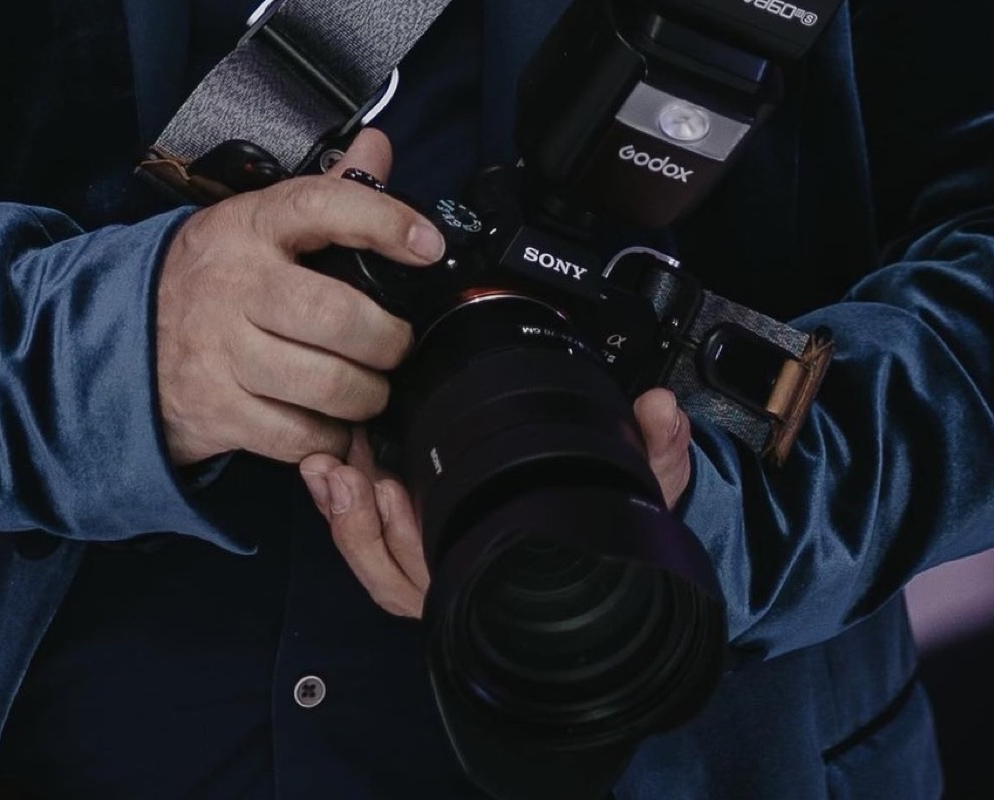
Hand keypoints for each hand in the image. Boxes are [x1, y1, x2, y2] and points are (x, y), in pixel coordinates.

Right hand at [154, 128, 441, 468]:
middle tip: (395, 345)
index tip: (428, 245)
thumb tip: (379, 146)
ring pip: (327, 385)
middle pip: (336, 316)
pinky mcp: (218, 412)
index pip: (322, 206)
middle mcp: (235, 285)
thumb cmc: (215, 275)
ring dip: (367, 395)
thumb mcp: (256, 221)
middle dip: (387, 340)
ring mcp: (223, 352)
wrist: (124, 336)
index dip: (384, 222)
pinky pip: (300, 436)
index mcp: (250, 226)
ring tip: (369, 387)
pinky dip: (331, 438)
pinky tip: (332, 423)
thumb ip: (327, 189)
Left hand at [304, 386, 696, 618]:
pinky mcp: (415, 542)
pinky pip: (370, 546)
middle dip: (360, 527)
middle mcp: (465, 584)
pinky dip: (345, 511)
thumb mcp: (641, 487)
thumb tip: (663, 410)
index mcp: (505, 575)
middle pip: (394, 577)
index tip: (389, 491)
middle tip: (349, 472)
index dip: (404, 545)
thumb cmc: (611, 523)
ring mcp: (435, 567)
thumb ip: (656, 452)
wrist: (608, 543)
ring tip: (332, 466)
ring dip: (345, 517)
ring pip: (375, 564)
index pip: (445, 581)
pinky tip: (330, 469)